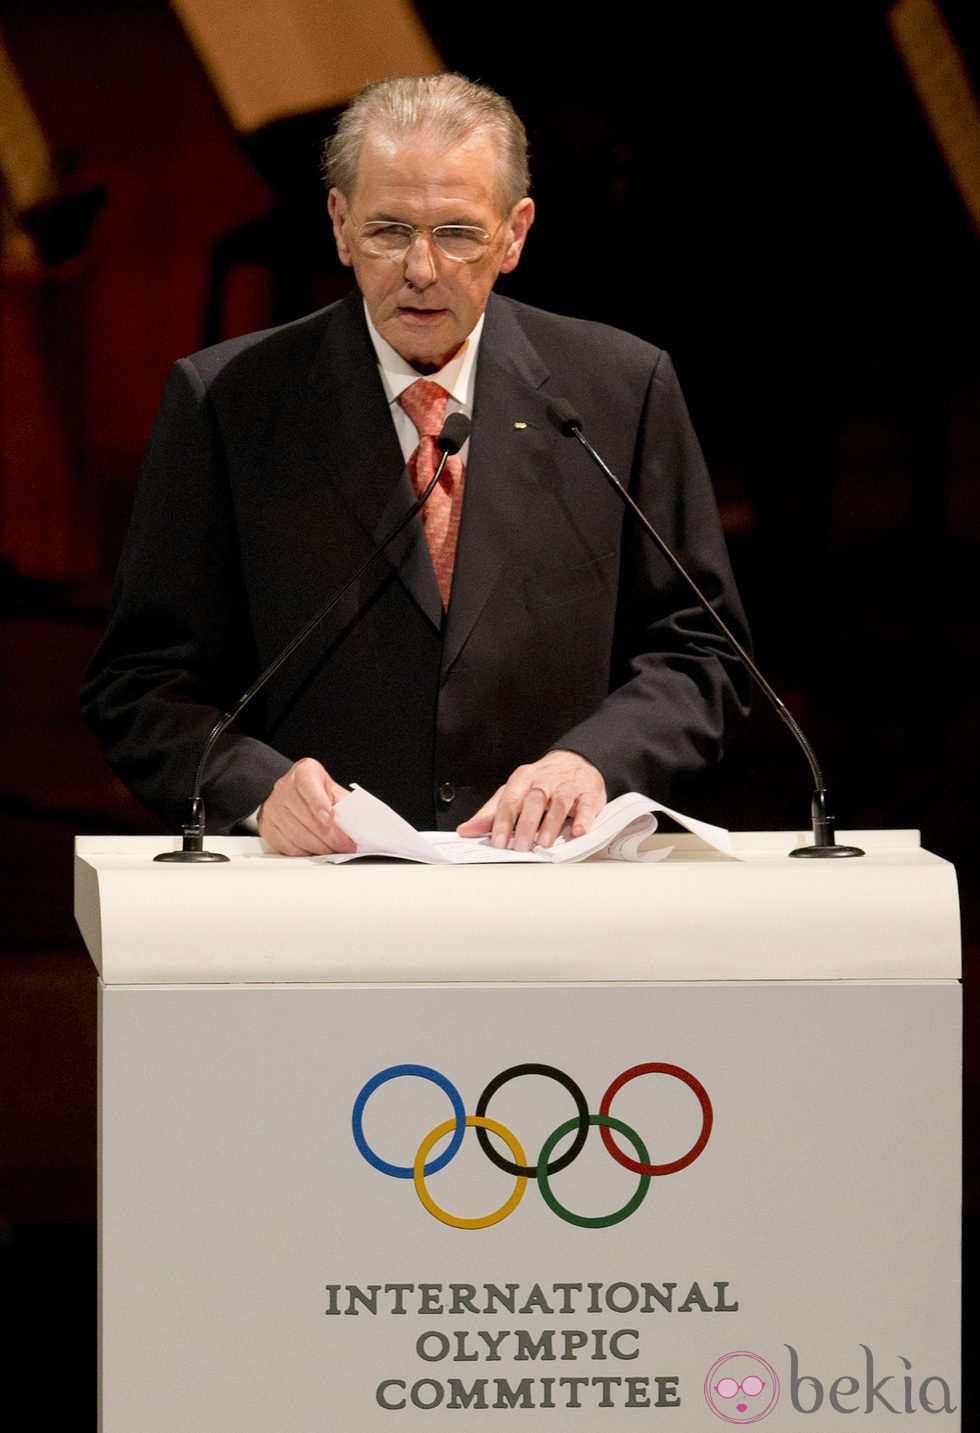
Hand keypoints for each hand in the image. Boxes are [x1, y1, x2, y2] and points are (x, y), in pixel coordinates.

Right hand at [257, 758, 355, 855]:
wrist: (290, 793)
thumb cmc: (316, 791)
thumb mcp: (331, 788)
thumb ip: (343, 802)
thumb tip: (359, 823)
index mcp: (304, 772)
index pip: (309, 785)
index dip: (319, 803)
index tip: (329, 819)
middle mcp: (284, 788)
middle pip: (307, 818)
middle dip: (331, 837)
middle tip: (347, 846)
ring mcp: (273, 807)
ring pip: (299, 835)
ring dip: (321, 848)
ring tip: (335, 851)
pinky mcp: (267, 826)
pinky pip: (289, 846)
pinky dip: (306, 852)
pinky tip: (317, 851)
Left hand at [456, 750, 606, 852]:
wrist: (574, 761)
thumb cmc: (541, 782)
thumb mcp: (513, 793)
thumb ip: (490, 813)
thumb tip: (466, 830)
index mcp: (522, 779)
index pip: (509, 800)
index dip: (502, 822)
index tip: (497, 842)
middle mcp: (545, 780)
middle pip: (534, 800)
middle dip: (526, 824)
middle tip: (520, 846)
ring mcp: (568, 785)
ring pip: (559, 802)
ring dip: (551, 823)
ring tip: (544, 842)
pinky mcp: (589, 793)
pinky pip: (587, 805)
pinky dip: (583, 818)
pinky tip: (578, 831)